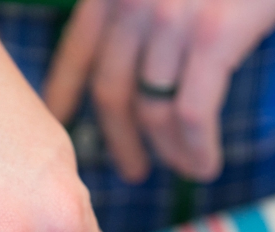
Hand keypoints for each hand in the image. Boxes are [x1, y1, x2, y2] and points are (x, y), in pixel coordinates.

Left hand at [44, 0, 274, 182]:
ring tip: (184, 169)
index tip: (62, 118)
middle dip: (120, 140)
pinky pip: (193, 115)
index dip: (66, 91)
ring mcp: (170, 19)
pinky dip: (198, 151)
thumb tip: (144, 52)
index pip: (79, 47)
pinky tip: (207, 165)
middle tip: (131, 168)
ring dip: (169, 153)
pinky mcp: (212, 37)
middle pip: (111, 92)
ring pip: (153, 112)